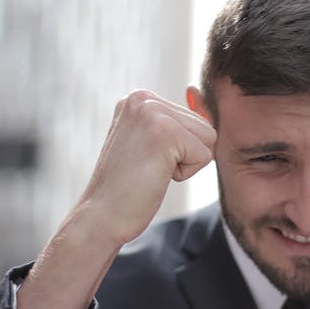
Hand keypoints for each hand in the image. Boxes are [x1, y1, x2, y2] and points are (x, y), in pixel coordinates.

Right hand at [77, 89, 216, 245]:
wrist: (101, 216)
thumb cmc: (126, 187)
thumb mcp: (150, 143)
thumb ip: (174, 120)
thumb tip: (198, 93)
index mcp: (139, 99)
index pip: (193, 119)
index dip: (179, 149)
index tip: (144, 159)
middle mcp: (144, 99)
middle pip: (204, 126)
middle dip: (184, 154)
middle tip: (147, 167)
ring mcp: (153, 113)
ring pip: (208, 138)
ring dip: (185, 163)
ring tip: (150, 170)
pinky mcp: (166, 134)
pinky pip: (205, 156)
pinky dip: (184, 174)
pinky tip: (154, 176)